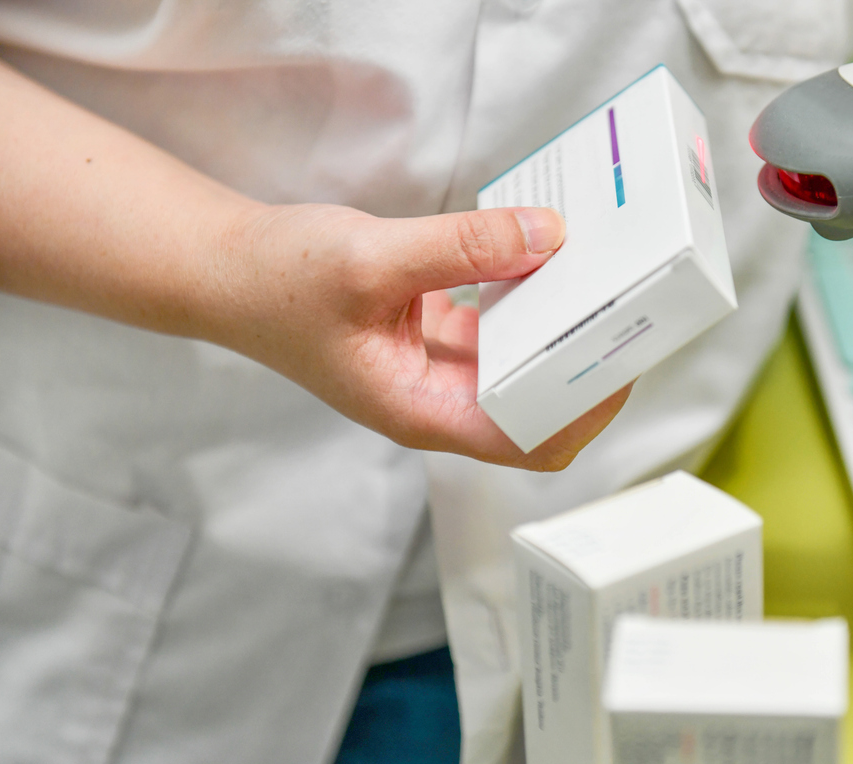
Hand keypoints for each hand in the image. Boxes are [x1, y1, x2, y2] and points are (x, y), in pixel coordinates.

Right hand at [217, 204, 630, 469]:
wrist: (226, 270)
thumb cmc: (278, 282)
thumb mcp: (372, 259)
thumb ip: (463, 247)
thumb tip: (548, 235)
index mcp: (423, 411)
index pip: (530, 440)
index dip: (584, 411)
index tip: (620, 356)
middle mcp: (440, 401)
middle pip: (539, 406)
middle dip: (584, 363)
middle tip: (626, 305)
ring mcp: (440, 370)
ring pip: (524, 363)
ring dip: (561, 328)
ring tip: (599, 275)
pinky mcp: (439, 337)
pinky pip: (502, 326)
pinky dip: (527, 296)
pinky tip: (544, 254)